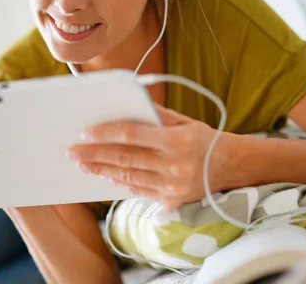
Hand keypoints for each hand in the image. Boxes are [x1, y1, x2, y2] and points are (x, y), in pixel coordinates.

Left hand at [68, 104, 230, 207]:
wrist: (233, 166)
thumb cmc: (206, 139)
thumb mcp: (185, 121)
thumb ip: (156, 115)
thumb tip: (127, 106)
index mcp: (177, 140)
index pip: (133, 135)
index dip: (106, 134)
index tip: (85, 133)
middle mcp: (174, 165)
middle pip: (125, 158)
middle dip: (95, 154)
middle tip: (72, 151)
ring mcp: (173, 186)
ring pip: (128, 177)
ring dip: (102, 170)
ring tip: (83, 164)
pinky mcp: (172, 200)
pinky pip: (139, 191)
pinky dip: (120, 182)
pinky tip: (106, 176)